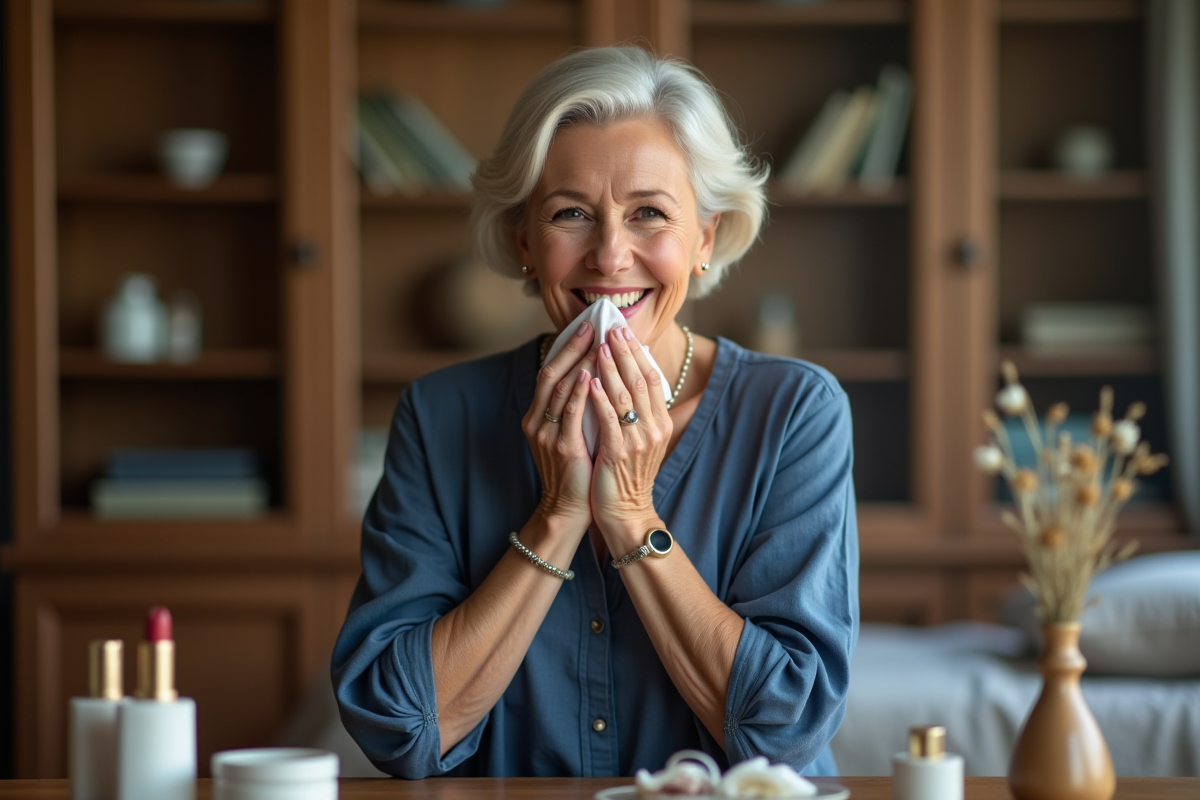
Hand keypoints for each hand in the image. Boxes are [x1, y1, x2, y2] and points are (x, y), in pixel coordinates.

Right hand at [523, 322, 596, 535]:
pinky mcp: (562, 448)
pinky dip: (579, 392)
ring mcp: (547, 434)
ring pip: (560, 389)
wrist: (568, 508)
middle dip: (572, 348)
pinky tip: (589, 375)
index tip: (586, 328)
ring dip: (580, 363)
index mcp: (537, 417)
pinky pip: (570, 413)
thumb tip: (595, 376)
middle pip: (551, 374)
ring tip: (598, 343)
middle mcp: (537, 422)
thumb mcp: (569, 435)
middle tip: (592, 326)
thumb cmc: (575, 471)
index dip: (566, 349)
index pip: (549, 372)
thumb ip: (574, 409)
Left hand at [588, 325, 671, 551]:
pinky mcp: (618, 453)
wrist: (626, 512)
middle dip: (625, 353)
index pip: (654, 379)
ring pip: (625, 395)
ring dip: (611, 368)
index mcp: (661, 423)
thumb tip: (640, 382)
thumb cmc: (629, 474)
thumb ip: (644, 413)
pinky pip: (609, 419)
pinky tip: (589, 381)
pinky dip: (599, 397)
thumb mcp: (644, 441)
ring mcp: (637, 441)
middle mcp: (654, 429)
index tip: (626, 333)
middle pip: (641, 381)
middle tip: (612, 330)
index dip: (639, 354)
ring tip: (599, 347)